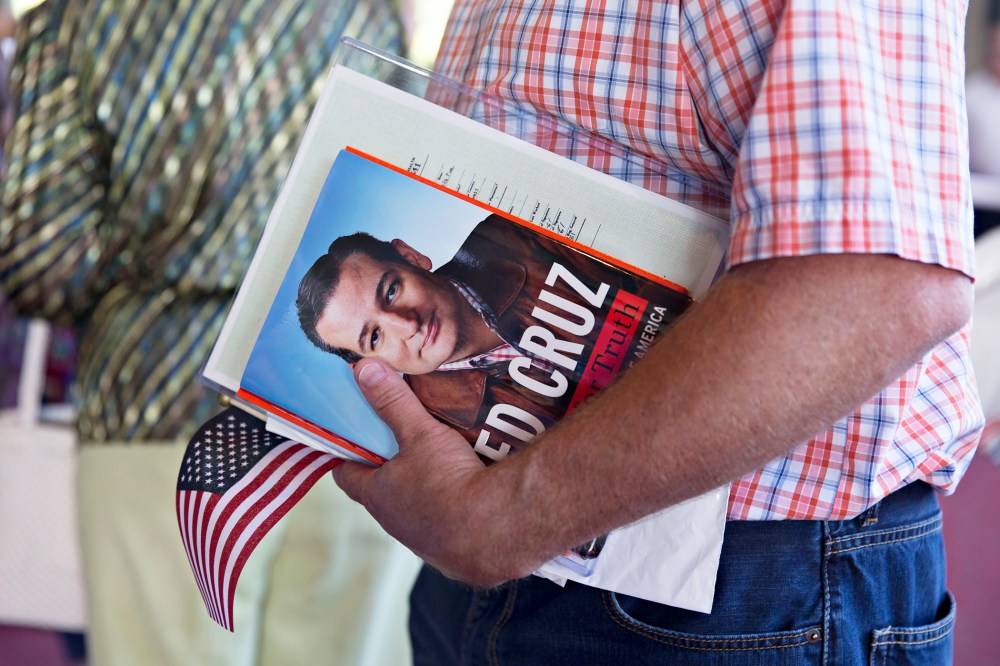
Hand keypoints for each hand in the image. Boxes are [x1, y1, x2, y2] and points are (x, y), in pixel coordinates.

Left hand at [331, 359, 545, 585]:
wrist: (495, 529)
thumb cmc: (447, 482)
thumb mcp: (420, 433)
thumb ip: (393, 402)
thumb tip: (363, 369)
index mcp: (376, 494)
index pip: (347, 475)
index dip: (348, 455)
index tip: (354, 438)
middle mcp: (394, 521)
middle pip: (383, 490)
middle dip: (392, 467)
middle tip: (408, 441)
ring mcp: (423, 539)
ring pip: (416, 508)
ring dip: (425, 488)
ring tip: (444, 460)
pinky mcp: (454, 550)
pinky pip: (448, 523)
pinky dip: (454, 506)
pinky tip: (472, 487)